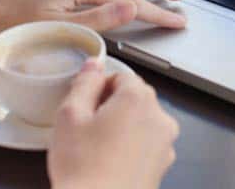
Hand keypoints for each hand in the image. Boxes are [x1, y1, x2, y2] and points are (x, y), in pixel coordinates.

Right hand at [48, 59, 178, 188]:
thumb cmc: (83, 169)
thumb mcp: (70, 115)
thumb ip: (84, 82)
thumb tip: (94, 65)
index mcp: (138, 98)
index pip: (121, 76)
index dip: (99, 89)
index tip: (85, 106)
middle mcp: (159, 117)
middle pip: (134, 98)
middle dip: (111, 107)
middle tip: (86, 128)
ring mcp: (164, 143)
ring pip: (140, 122)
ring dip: (122, 128)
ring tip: (97, 149)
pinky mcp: (163, 165)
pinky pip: (146, 145)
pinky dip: (131, 148)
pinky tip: (109, 163)